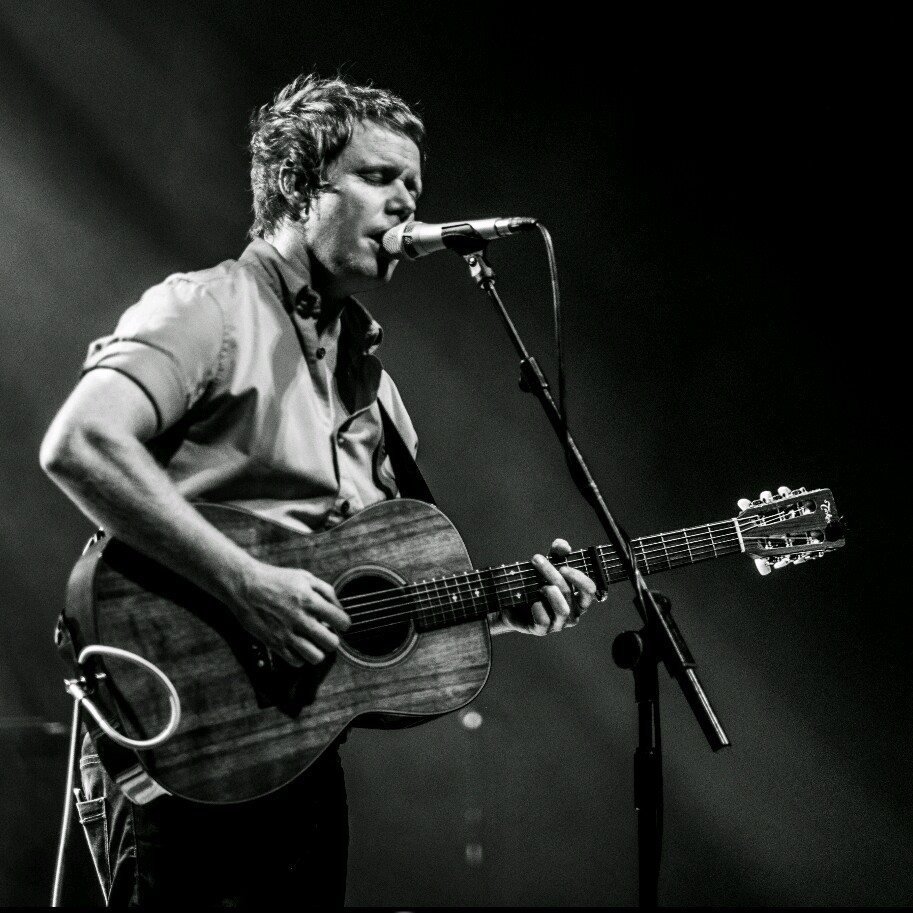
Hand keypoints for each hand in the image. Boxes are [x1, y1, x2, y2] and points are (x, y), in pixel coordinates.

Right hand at [232, 561, 350, 665]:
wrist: (245, 585)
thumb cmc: (276, 579)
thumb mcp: (305, 577)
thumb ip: (327, 591)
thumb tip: (339, 608)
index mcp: (310, 600)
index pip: (341, 621)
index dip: (344, 624)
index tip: (340, 624)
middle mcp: (300, 619)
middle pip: (331, 643)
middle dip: (333, 640)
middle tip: (326, 635)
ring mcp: (287, 633)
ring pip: (315, 657)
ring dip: (318, 651)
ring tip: (313, 643)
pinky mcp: (274, 643)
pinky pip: (295, 661)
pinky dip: (300, 657)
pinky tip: (297, 646)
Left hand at [498, 538, 596, 635]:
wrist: (513, 603)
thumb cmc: (536, 584)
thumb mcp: (547, 566)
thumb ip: (557, 554)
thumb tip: (563, 545)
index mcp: (578, 598)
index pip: (590, 590)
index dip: (579, 578)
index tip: (563, 566)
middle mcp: (572, 613)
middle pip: (569, 593)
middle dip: (552, 574)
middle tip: (537, 559)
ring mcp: (558, 624)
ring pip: (562, 609)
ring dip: (549, 592)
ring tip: (538, 585)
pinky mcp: (542, 630)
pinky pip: (544, 620)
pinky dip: (538, 607)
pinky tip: (532, 601)